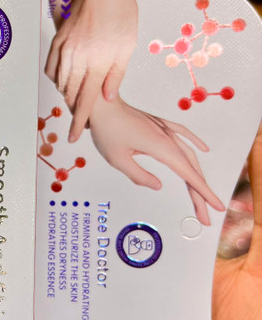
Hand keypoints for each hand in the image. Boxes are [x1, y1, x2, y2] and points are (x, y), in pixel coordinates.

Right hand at [45, 0, 137, 142]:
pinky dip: (58, 79)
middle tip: (85, 115)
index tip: (75, 135)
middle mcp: (78, 58)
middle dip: (76, 109)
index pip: (85, 101)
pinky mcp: (58, 41)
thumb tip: (107, 97)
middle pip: (70, 95)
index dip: (80, 121)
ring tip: (79, 96)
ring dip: (68, 94)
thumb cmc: (120, 12)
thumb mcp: (128, 46)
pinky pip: (52, 68)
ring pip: (60, 83)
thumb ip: (116, 75)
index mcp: (98, 62)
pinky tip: (67, 79)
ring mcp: (65, 49)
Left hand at [88, 94, 224, 224]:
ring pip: (188, 155)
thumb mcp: (118, 160)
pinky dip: (195, 142)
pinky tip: (203, 149)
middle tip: (205, 215)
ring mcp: (165, 130)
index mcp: (160, 148)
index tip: (216, 207)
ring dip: (198, 175)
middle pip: (191, 169)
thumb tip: (158, 186)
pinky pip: (183, 134)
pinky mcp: (159, 125)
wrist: (103, 104)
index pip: (188, 175)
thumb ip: (139, 175)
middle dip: (201, 193)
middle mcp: (168, 138)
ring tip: (203, 194)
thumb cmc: (106, 130)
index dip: (203, 193)